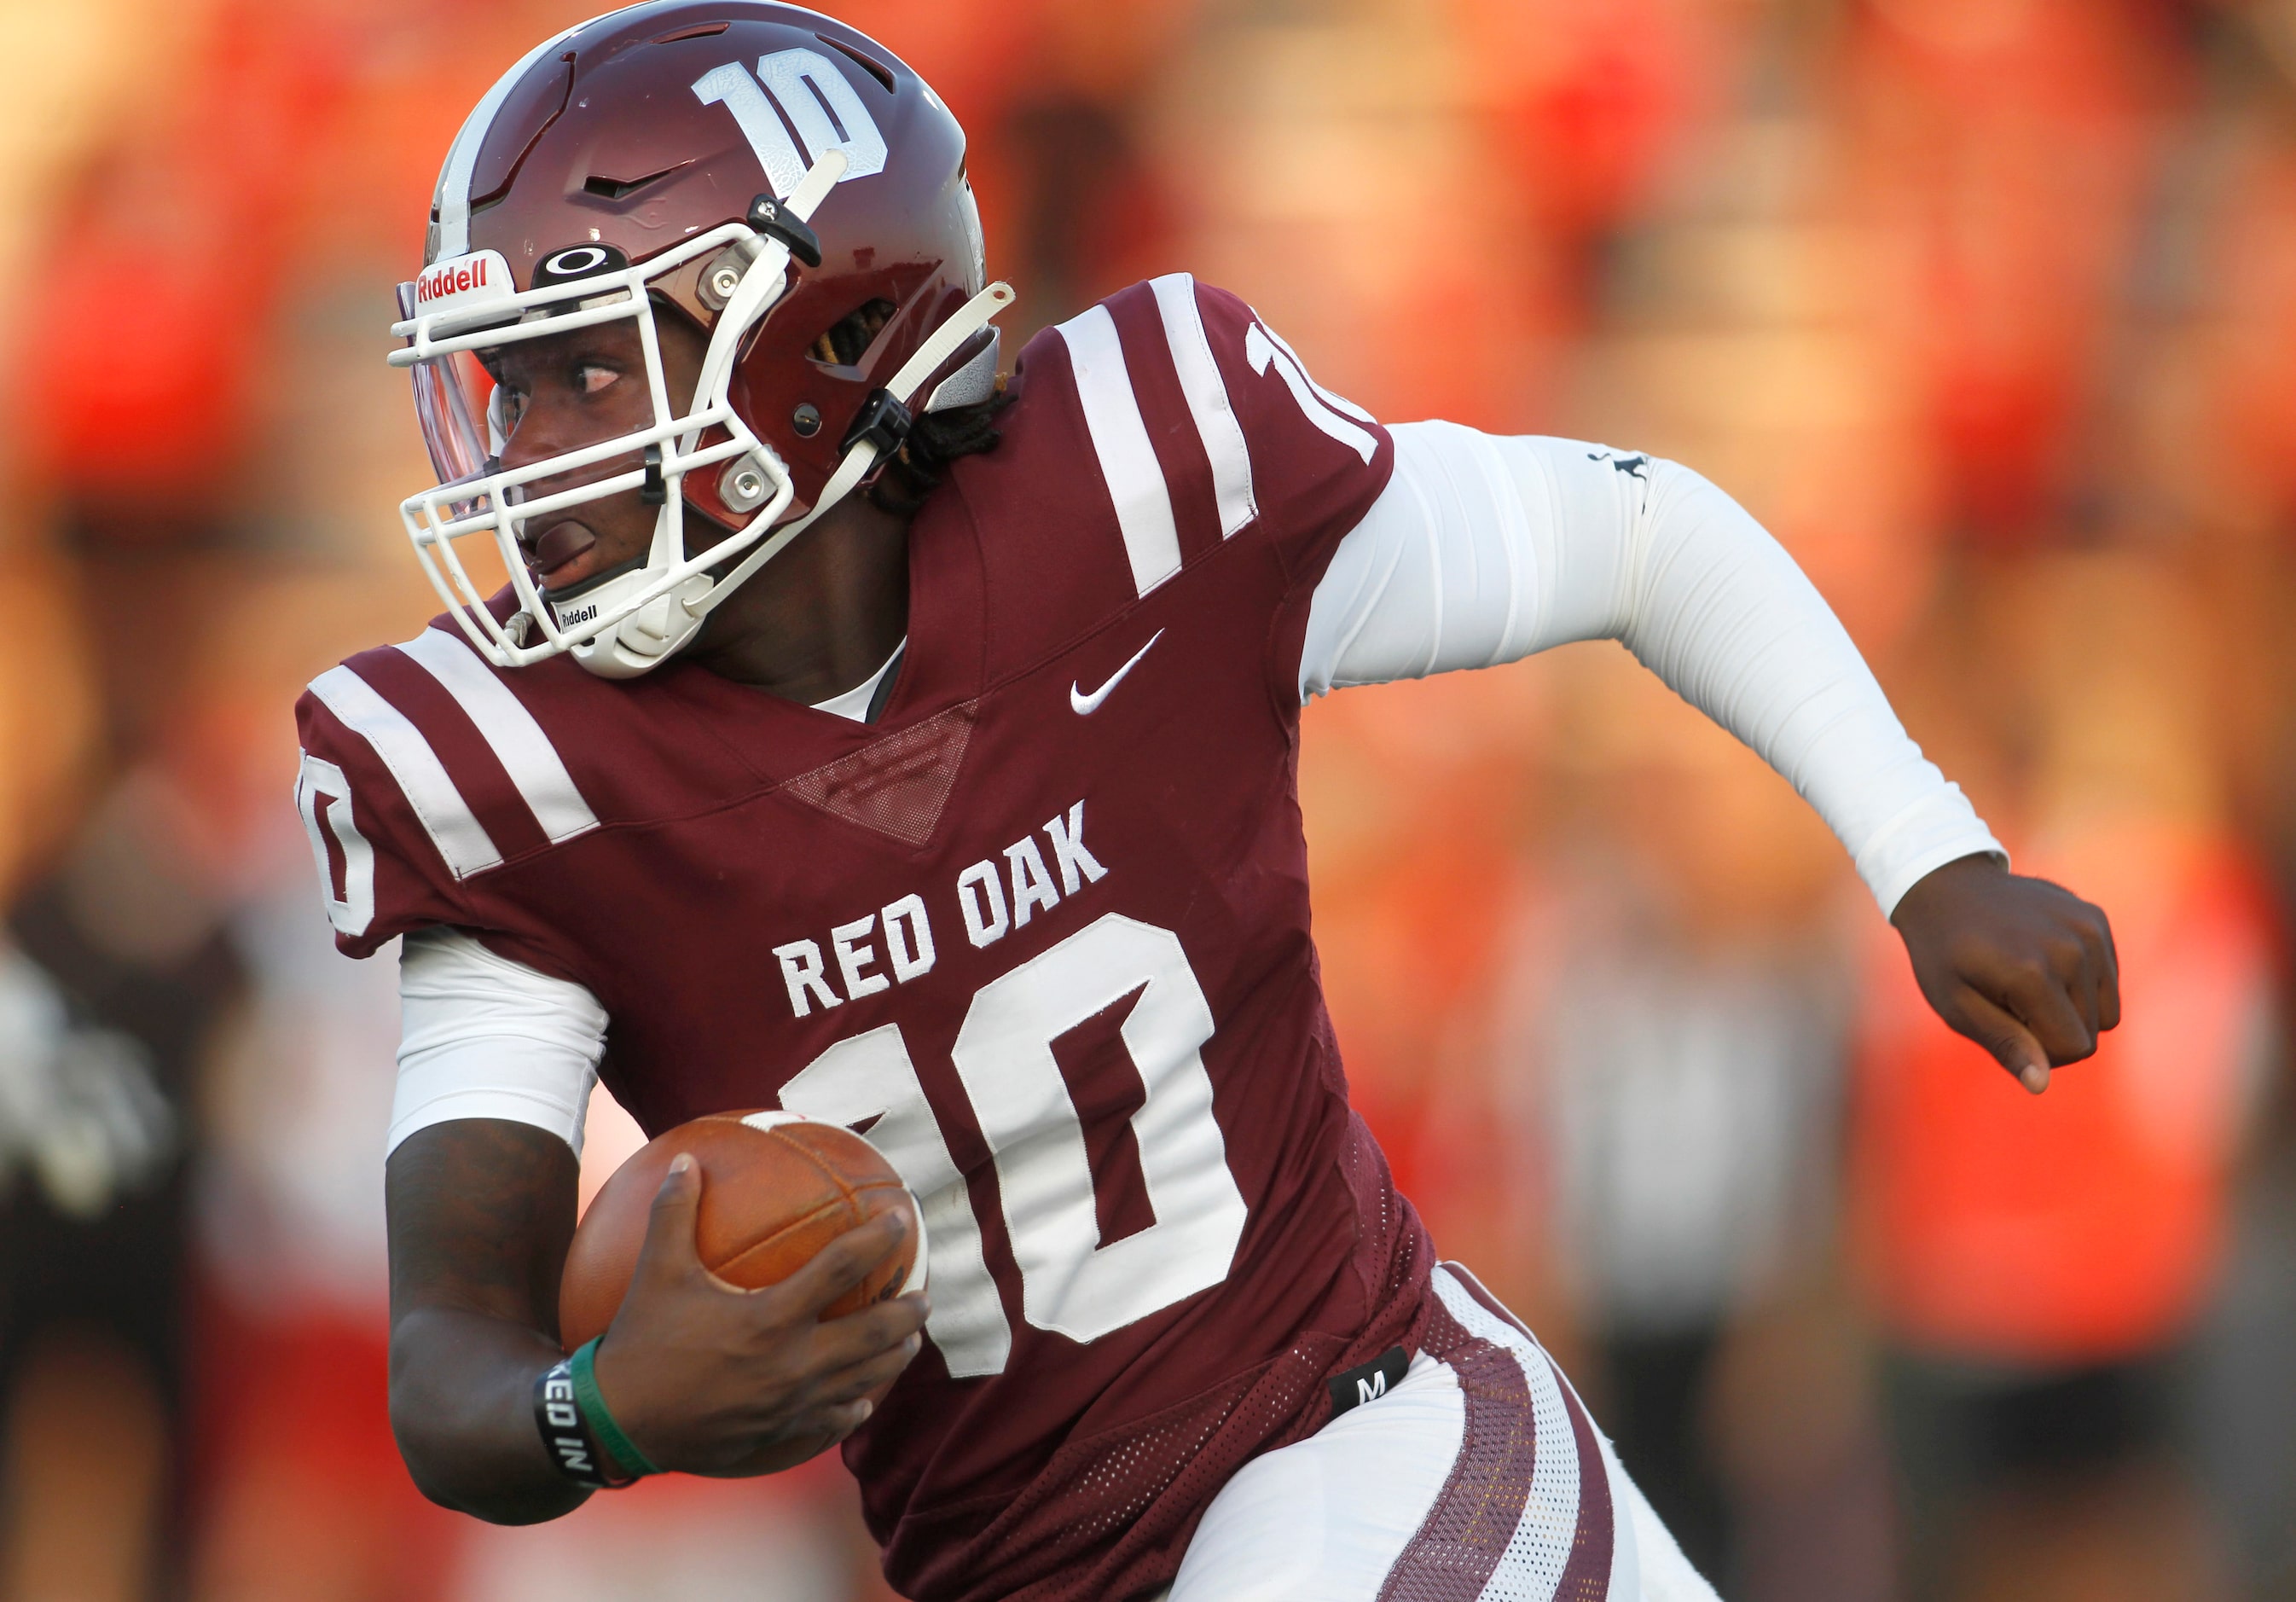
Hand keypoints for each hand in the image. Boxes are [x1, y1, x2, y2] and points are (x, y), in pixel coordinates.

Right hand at [590, 1153, 928, 1476]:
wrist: (618, 1425)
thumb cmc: (640, 1343)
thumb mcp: (656, 1272)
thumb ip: (674, 1213)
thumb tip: (684, 1161)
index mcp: (771, 1318)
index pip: (843, 1268)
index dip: (879, 1239)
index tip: (902, 1218)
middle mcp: (792, 1364)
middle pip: (874, 1334)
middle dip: (908, 1312)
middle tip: (925, 1293)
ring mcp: (792, 1405)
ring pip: (864, 1381)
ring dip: (893, 1358)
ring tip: (910, 1341)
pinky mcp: (781, 1435)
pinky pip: (833, 1422)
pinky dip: (854, 1408)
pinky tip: (862, 1400)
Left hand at [1890, 853, 2119, 1094]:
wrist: (1947, 886)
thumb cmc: (1943, 954)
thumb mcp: (1956, 1005)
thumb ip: (2004, 1044)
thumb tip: (2041, 1085)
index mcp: (2033, 973)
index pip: (2074, 1048)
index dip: (2041, 1051)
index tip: (2005, 1025)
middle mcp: (2071, 948)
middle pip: (2093, 1033)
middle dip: (2054, 1030)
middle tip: (2009, 1000)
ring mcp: (2088, 929)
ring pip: (2107, 1011)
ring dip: (2070, 1008)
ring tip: (2025, 980)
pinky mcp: (2095, 918)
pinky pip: (2109, 979)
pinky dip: (2081, 981)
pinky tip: (2042, 958)